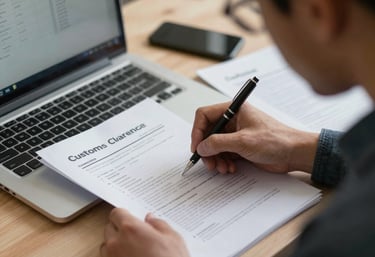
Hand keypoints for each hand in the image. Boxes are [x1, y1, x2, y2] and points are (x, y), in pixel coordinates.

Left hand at [101, 208, 189, 256]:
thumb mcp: (173, 239)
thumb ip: (159, 225)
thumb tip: (151, 219)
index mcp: (131, 228)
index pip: (117, 213)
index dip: (124, 215)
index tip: (131, 219)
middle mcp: (116, 242)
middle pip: (109, 228)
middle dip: (119, 229)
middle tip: (135, 235)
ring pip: (106, 245)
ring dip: (115, 244)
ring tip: (132, 250)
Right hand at [191, 102, 318, 173]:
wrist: (294, 154)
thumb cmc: (276, 140)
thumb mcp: (243, 141)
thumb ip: (218, 143)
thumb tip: (200, 147)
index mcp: (234, 110)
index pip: (205, 115)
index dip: (197, 131)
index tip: (196, 147)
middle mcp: (233, 120)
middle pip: (208, 133)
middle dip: (206, 149)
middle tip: (209, 162)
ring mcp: (236, 134)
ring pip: (215, 146)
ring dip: (215, 158)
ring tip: (221, 168)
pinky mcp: (240, 147)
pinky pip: (224, 154)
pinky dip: (223, 162)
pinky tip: (230, 168)